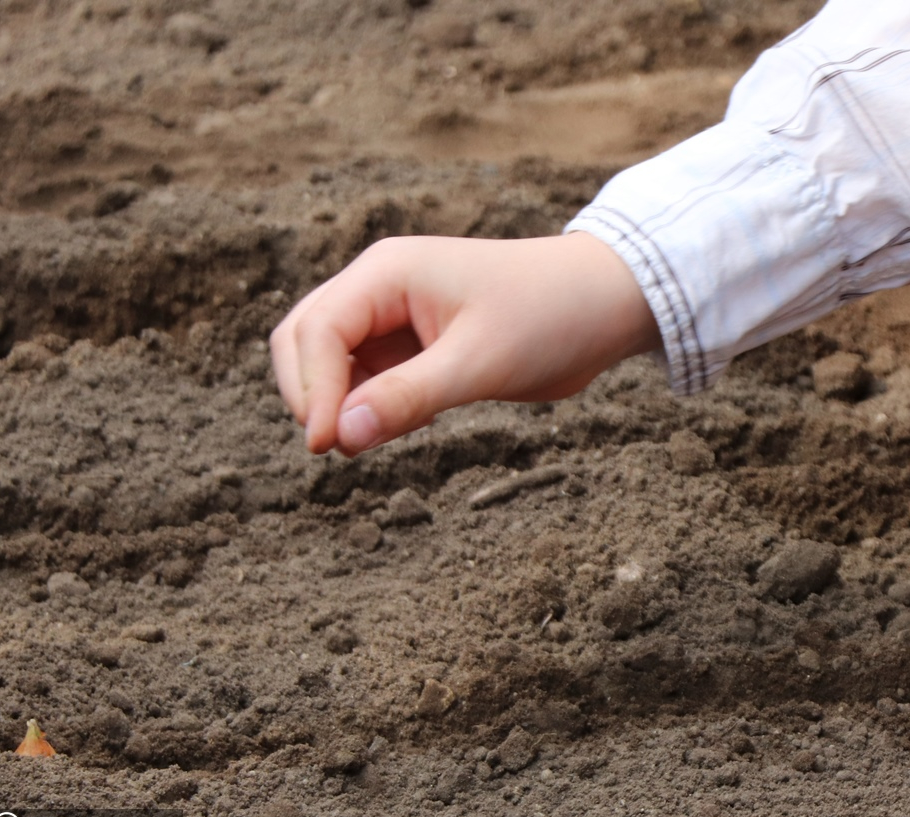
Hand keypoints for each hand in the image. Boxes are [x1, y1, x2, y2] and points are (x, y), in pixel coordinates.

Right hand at [270, 232, 659, 455]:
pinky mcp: (415, 344)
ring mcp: (395, 315)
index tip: (326, 446)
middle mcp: (381, 287)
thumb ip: (408, 396)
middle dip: (310, 394)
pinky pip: (367, 377)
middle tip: (340, 449)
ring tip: (381, 436)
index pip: (317, 332)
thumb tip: (338, 435)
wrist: (605, 304)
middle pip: (303, 340)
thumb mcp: (480, 362)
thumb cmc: (550, 317)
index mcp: (387, 273)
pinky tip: (410, 423)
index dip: (311, 391)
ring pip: (330, 363)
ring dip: (338, 403)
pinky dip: (370, 406)